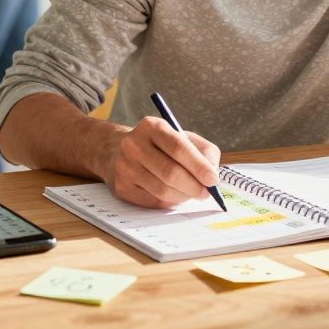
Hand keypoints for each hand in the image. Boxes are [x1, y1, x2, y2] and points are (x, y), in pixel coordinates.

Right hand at [99, 117, 221, 209]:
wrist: (116, 151)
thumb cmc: (158, 145)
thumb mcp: (181, 136)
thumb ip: (203, 150)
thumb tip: (212, 172)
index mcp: (151, 127)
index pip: (178, 147)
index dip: (198, 165)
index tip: (213, 179)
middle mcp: (134, 145)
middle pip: (170, 172)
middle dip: (194, 185)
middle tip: (207, 193)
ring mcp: (125, 167)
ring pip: (162, 190)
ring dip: (183, 195)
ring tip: (192, 193)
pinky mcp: (122, 188)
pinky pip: (153, 202)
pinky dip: (171, 202)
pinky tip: (175, 195)